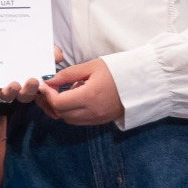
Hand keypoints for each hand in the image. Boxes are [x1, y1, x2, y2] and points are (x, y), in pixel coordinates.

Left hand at [0, 58, 123, 125]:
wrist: (143, 81)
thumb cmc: (118, 70)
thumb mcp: (92, 66)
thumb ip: (68, 74)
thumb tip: (49, 80)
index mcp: (89, 96)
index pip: (58, 103)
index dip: (47, 95)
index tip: (44, 85)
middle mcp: (92, 111)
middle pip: (60, 114)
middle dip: (50, 103)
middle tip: (46, 90)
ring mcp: (97, 118)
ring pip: (68, 120)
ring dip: (60, 109)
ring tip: (59, 94)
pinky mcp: (102, 121)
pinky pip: (79, 121)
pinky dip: (71, 113)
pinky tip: (72, 100)